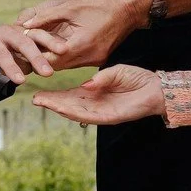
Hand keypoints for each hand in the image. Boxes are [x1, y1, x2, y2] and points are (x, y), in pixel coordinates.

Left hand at [0, 23, 62, 88]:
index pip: (2, 54)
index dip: (11, 67)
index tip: (21, 81)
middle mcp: (7, 32)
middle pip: (23, 42)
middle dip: (36, 57)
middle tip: (47, 73)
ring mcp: (20, 30)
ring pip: (36, 34)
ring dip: (50, 43)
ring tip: (64, 52)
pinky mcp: (30, 31)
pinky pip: (43, 34)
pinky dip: (54, 40)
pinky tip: (67, 49)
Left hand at [15, 0, 146, 69]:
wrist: (129, 10)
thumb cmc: (100, 5)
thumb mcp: (71, 7)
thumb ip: (46, 17)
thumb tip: (25, 25)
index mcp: (81, 43)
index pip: (50, 58)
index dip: (35, 56)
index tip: (21, 52)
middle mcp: (89, 57)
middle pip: (56, 65)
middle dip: (41, 59)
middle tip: (25, 53)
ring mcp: (95, 61)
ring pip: (66, 66)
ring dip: (52, 59)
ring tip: (36, 51)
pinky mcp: (99, 60)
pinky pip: (76, 63)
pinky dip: (65, 57)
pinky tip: (56, 49)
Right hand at [31, 64, 163, 125]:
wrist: (157, 89)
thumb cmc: (138, 79)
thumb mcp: (115, 72)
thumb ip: (100, 77)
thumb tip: (85, 85)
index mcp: (94, 93)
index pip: (70, 96)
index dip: (55, 95)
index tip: (39, 93)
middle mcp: (94, 104)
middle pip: (68, 105)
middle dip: (51, 103)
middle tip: (34, 99)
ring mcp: (101, 112)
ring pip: (75, 112)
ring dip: (58, 108)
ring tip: (43, 103)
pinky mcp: (110, 117)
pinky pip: (89, 116)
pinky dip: (75, 113)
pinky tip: (63, 109)